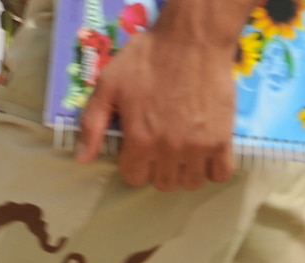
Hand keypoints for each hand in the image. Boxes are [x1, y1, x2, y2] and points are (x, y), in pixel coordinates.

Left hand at [76, 24, 234, 189]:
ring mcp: (199, 146)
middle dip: (158, 168)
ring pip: (191, 182)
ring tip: (182, 151)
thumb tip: (82, 159)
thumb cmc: (148, 58)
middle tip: (161, 145)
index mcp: (140, 139)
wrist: (192, 38)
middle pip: (163, 183)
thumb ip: (93, 123)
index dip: (134, 164)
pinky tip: (206, 154)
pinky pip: (221, 173)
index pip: (135, 177)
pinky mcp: (222, 138)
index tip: (138, 147)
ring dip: (185, 171)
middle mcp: (169, 150)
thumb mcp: (109, 84)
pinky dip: (213, 169)